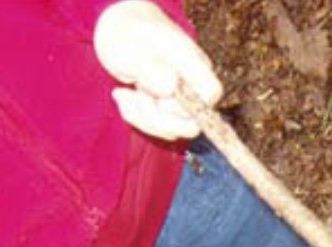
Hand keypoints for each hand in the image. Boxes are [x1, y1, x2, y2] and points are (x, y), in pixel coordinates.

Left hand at [94, 0, 222, 139]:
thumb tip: (171, 88)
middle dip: (155, 118)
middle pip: (191, 123)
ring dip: (141, 117)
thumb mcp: (130, 47)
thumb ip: (151, 67)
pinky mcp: (169, 110)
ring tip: (122, 93)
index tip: (161, 94)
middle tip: (134, 93)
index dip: (189, 105)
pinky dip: (136, 116)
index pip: (211, 93)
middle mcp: (192, 84)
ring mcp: (182, 99)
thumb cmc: (127, 34)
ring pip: (172, 130)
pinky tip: (124, 96)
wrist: (119, 32)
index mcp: (192, 61)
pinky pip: (158, 128)